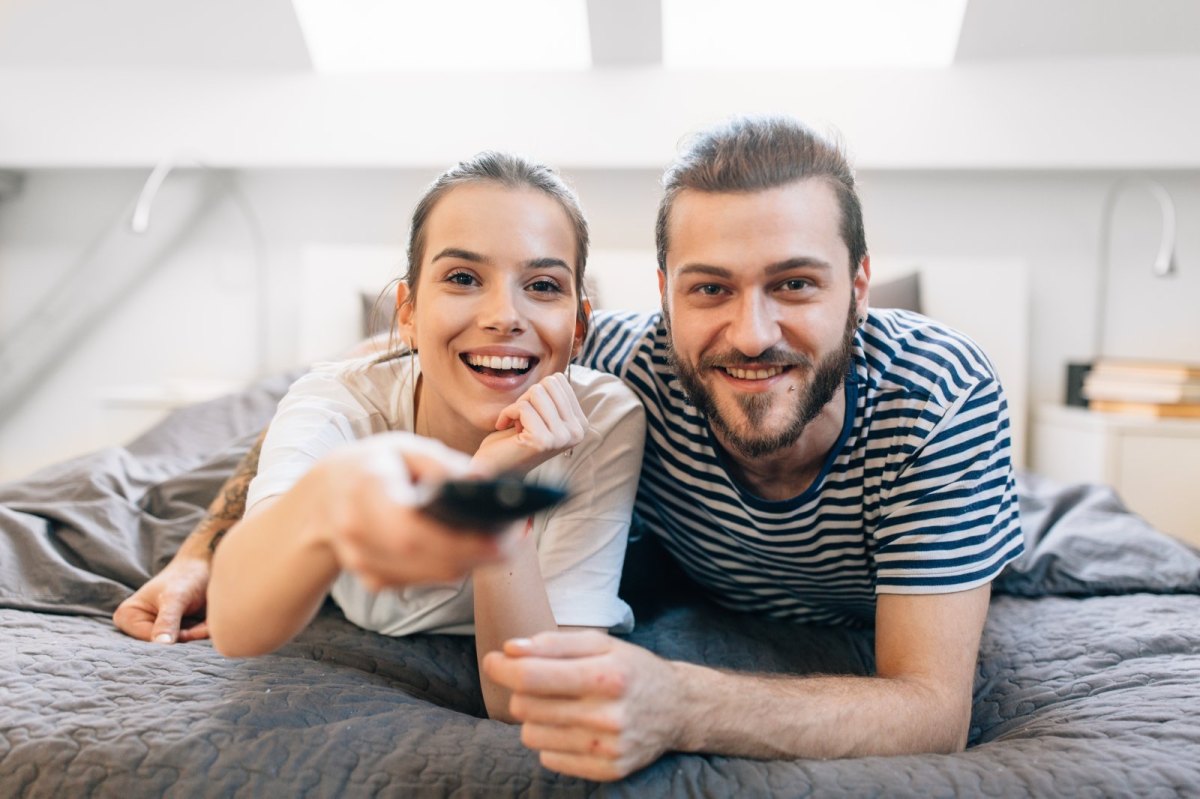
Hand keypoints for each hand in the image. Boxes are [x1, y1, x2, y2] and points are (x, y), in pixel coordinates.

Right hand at [113, 555, 211, 643]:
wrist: (207, 564)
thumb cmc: (187, 576)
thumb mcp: (175, 597)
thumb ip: (167, 621)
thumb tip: (161, 644)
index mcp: (127, 616)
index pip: (147, 641)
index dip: (171, 638)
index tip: (189, 630)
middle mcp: (138, 626)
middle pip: (163, 646)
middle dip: (187, 636)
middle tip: (203, 625)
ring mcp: (157, 630)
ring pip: (180, 646)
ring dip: (198, 634)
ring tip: (206, 619)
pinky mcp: (175, 632)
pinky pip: (191, 642)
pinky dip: (203, 633)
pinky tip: (208, 622)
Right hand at [318, 432, 518, 590]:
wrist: (320, 499)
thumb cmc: (371, 466)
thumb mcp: (403, 448)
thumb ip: (442, 463)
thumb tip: (485, 483)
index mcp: (364, 491)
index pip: (413, 530)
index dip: (460, 543)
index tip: (502, 540)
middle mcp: (356, 531)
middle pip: (425, 559)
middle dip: (475, 554)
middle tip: (512, 541)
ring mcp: (360, 561)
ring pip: (428, 575)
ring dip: (468, 562)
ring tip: (499, 542)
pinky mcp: (370, 578)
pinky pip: (420, 580)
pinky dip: (448, 567)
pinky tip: (468, 550)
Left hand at [471, 373, 586, 476]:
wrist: (494, 467)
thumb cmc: (514, 438)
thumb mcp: (541, 413)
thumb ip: (554, 397)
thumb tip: (557, 377)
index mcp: (580, 423)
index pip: (559, 380)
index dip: (537, 393)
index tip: (531, 414)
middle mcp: (576, 432)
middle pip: (548, 384)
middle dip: (528, 398)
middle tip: (522, 419)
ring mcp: (561, 437)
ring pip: (536, 393)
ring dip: (518, 407)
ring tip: (517, 426)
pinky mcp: (542, 440)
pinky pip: (522, 407)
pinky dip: (506, 414)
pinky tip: (504, 428)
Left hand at [482, 630, 682, 780]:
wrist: (678, 708)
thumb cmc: (632, 669)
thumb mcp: (601, 644)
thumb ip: (553, 643)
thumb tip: (510, 649)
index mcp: (606, 676)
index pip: (531, 677)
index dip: (503, 668)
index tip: (494, 660)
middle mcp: (608, 716)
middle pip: (526, 707)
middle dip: (523, 690)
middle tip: (542, 682)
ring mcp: (607, 749)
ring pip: (531, 736)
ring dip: (535, 718)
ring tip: (561, 706)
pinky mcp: (607, 771)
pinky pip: (549, 759)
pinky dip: (552, 741)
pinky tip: (574, 727)